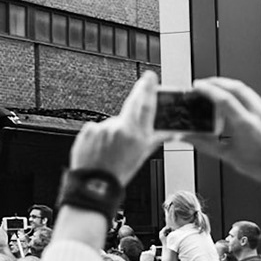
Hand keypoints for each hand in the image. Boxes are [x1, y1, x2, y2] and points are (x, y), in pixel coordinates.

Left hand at [68, 71, 165, 185]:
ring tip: (112, 146)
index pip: (145, 107)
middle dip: (138, 92)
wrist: (95, 183)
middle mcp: (120, 129)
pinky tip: (100, 146)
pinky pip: (97, 127)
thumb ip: (156, 140)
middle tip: (144, 81)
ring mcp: (104, 129)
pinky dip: (99, 133)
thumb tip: (171, 132)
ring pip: (113, 122)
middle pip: (131, 104)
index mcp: (136, 136)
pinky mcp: (89, 129)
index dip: (148, 89)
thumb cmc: (119, 171)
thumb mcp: (142, 156)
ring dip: (114, 129)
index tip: (149, 77)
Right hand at [188, 77, 260, 183]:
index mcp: (246, 125)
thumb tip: (189, 138)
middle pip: (237, 87)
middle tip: (204, 83)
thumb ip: (206, 145)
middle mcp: (259, 115)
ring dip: (230, 86)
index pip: (224, 99)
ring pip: (247, 91)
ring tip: (217, 90)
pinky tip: (235, 102)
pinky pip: (255, 99)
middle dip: (217, 82)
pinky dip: (241, 95)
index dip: (208, 90)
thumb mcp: (229, 156)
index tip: (197, 86)